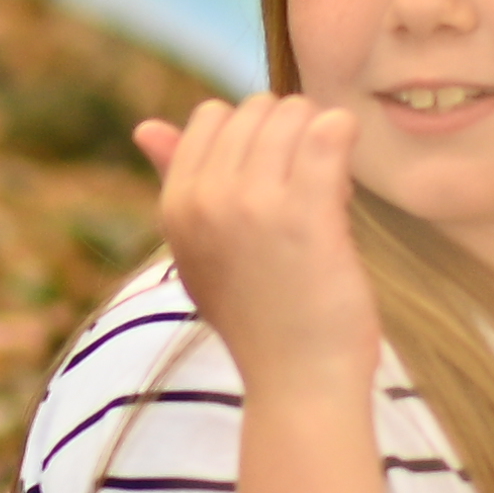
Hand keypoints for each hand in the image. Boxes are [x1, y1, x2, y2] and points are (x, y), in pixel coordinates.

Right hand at [134, 92, 378, 376]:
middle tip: (307, 187)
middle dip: (290, 135)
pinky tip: (347, 182)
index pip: (211, 117)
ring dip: (322, 141)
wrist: (299, 383)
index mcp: (176, 207)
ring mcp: (255, 205)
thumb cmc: (259, 317)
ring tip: (328, 189)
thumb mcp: (200, 253)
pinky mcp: (307, 215)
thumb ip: (175, 183)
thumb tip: (146, 127)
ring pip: (296, 115)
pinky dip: (346, 143)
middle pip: (258, 110)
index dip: (252, 138)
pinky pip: (331, 135)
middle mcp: (207, 200)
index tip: (273, 180)